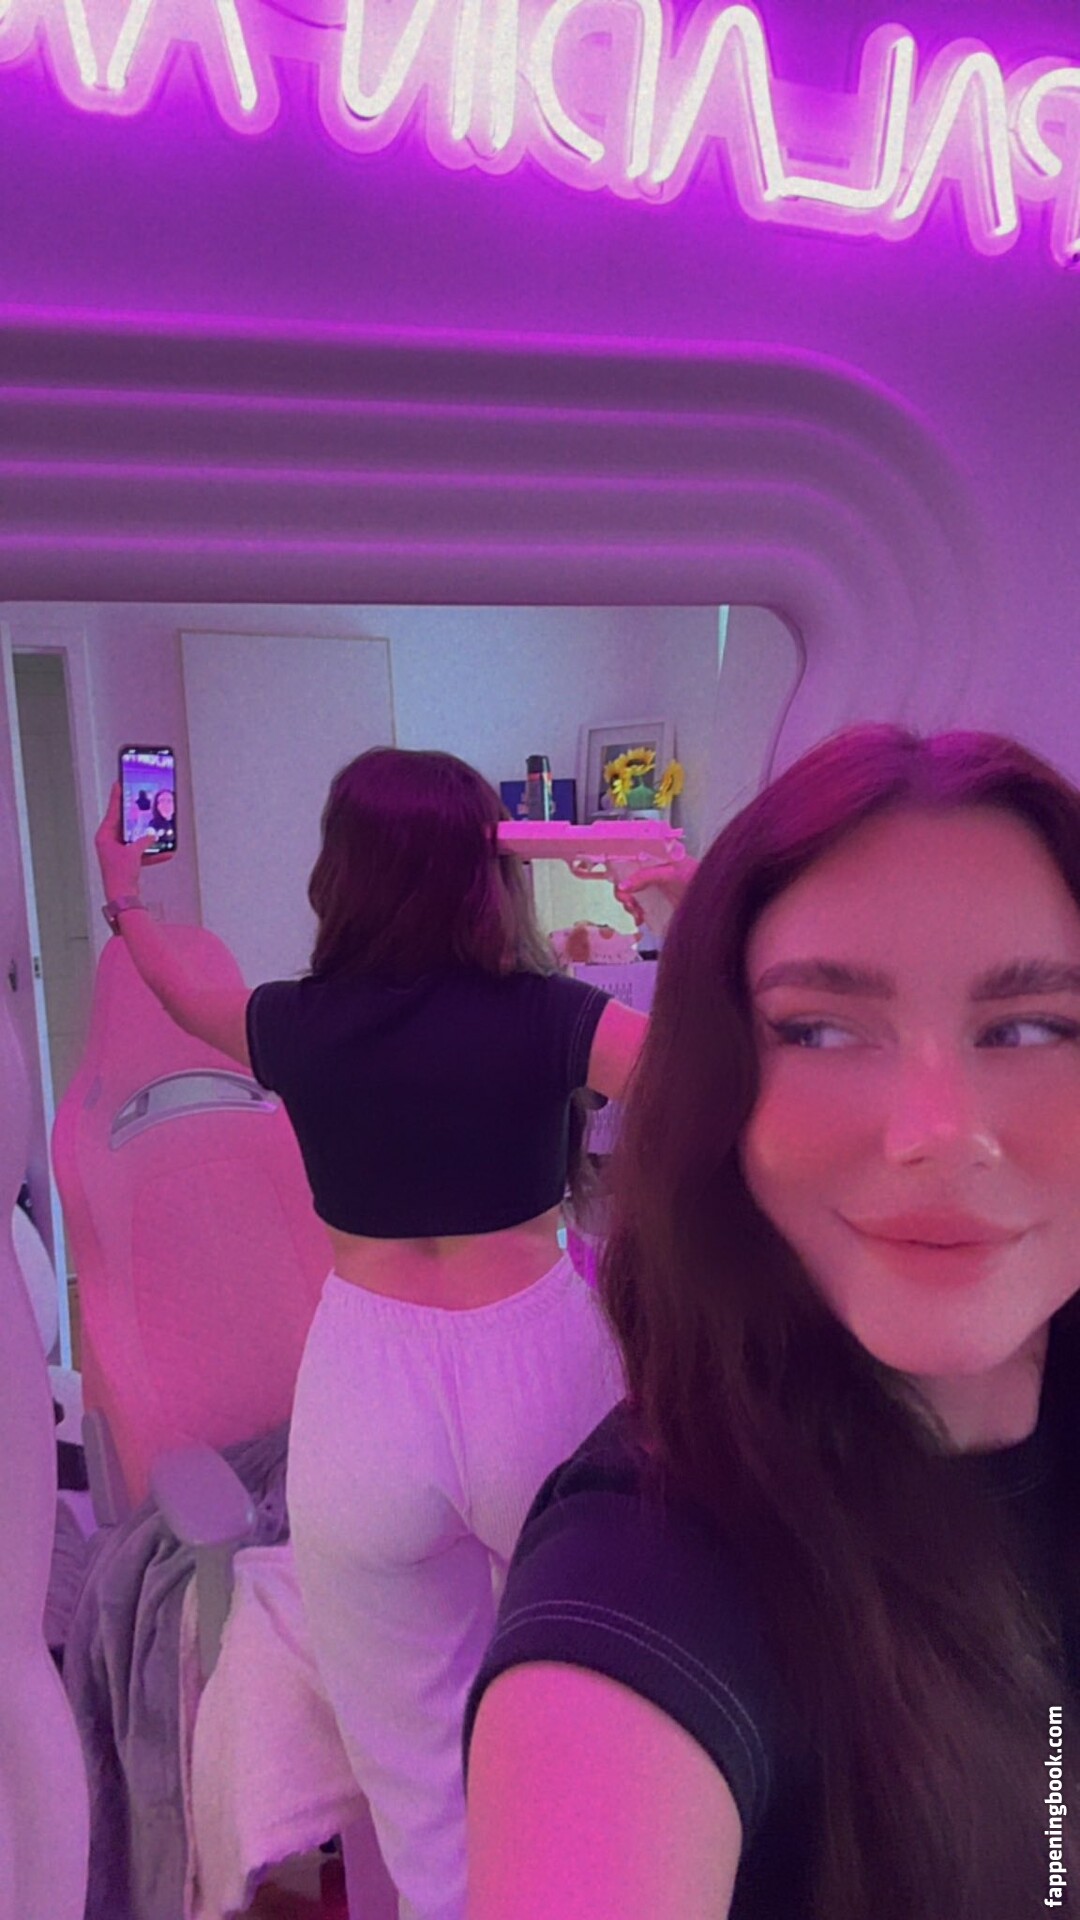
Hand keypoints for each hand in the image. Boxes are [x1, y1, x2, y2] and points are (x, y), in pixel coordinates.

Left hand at [95, 782, 158, 900]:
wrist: (122, 896)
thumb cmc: (120, 875)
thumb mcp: (134, 853)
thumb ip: (143, 841)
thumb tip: (151, 836)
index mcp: (105, 836)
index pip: (112, 812)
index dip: (117, 797)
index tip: (119, 784)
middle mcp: (108, 842)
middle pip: (123, 823)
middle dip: (135, 816)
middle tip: (141, 802)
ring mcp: (116, 852)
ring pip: (133, 838)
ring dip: (145, 836)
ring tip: (157, 828)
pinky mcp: (125, 861)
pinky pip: (139, 852)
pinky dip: (150, 852)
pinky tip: (165, 853)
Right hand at [612, 857, 699, 925]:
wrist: (712, 900)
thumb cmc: (697, 878)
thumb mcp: (671, 872)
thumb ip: (646, 876)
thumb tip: (624, 885)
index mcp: (654, 859)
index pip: (629, 861)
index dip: (620, 871)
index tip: (621, 884)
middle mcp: (652, 874)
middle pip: (626, 881)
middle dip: (623, 892)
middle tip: (629, 902)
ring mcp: (654, 890)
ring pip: (630, 897)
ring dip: (629, 905)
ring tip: (637, 912)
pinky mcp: (656, 906)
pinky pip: (638, 910)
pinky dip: (635, 915)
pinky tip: (640, 918)